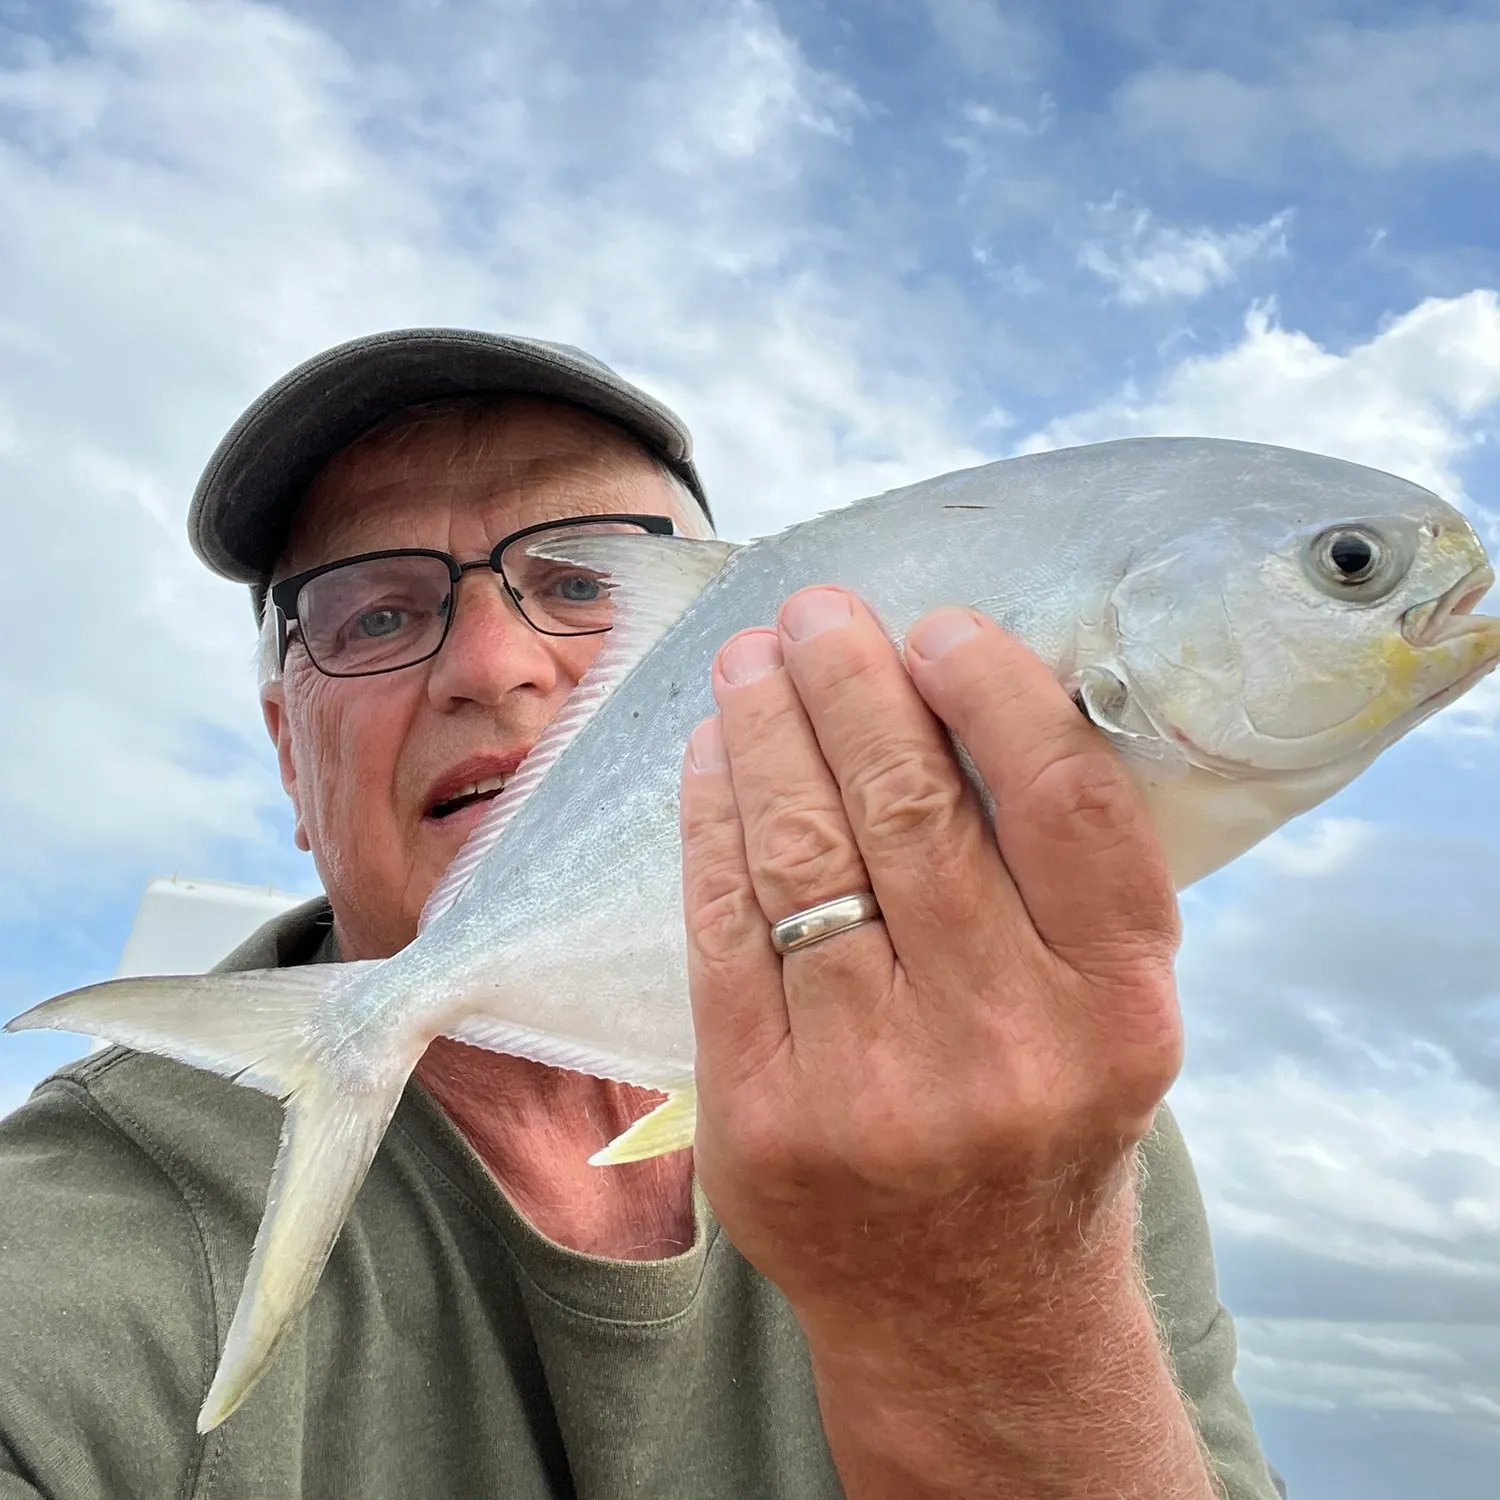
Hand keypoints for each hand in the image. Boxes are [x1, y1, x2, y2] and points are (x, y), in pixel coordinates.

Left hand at [680, 585, 1183, 1341]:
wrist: (965, 1310)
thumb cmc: (1039, 1119)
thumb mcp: (1101, 1011)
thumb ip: (1058, 877)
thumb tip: (949, 691)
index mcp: (1118, 1007)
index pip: (1065, 804)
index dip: (995, 691)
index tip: (936, 627)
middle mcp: (1005, 1046)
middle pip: (911, 811)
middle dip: (849, 684)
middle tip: (815, 612)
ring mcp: (873, 1088)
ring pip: (802, 854)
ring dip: (764, 732)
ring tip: (748, 662)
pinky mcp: (762, 1115)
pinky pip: (723, 928)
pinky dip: (711, 823)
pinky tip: (709, 760)